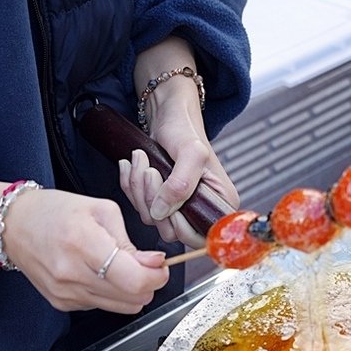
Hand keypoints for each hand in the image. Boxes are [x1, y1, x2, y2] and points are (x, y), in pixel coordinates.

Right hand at [3, 188, 168, 313]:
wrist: (14, 225)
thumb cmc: (55, 211)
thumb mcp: (101, 210)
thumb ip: (129, 241)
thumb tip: (154, 263)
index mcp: (84, 243)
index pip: (135, 280)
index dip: (157, 276)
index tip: (160, 266)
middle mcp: (72, 274)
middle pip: (133, 299)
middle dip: (148, 283)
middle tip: (144, 265)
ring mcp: (66, 293)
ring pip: (122, 307)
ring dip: (131, 291)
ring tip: (121, 268)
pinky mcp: (62, 303)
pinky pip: (102, 306)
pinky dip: (109, 293)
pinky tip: (98, 274)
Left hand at [121, 37, 239, 248]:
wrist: (168, 113)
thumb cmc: (185, 128)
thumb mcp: (190, 152)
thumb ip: (180, 184)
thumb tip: (163, 213)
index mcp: (220, 204)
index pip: (200, 237)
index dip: (179, 224)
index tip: (167, 197)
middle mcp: (202, 210)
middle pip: (171, 231)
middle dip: (153, 200)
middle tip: (150, 171)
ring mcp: (180, 208)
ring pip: (152, 219)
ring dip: (139, 189)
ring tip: (141, 161)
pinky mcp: (161, 202)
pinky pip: (140, 207)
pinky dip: (131, 187)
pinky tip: (132, 166)